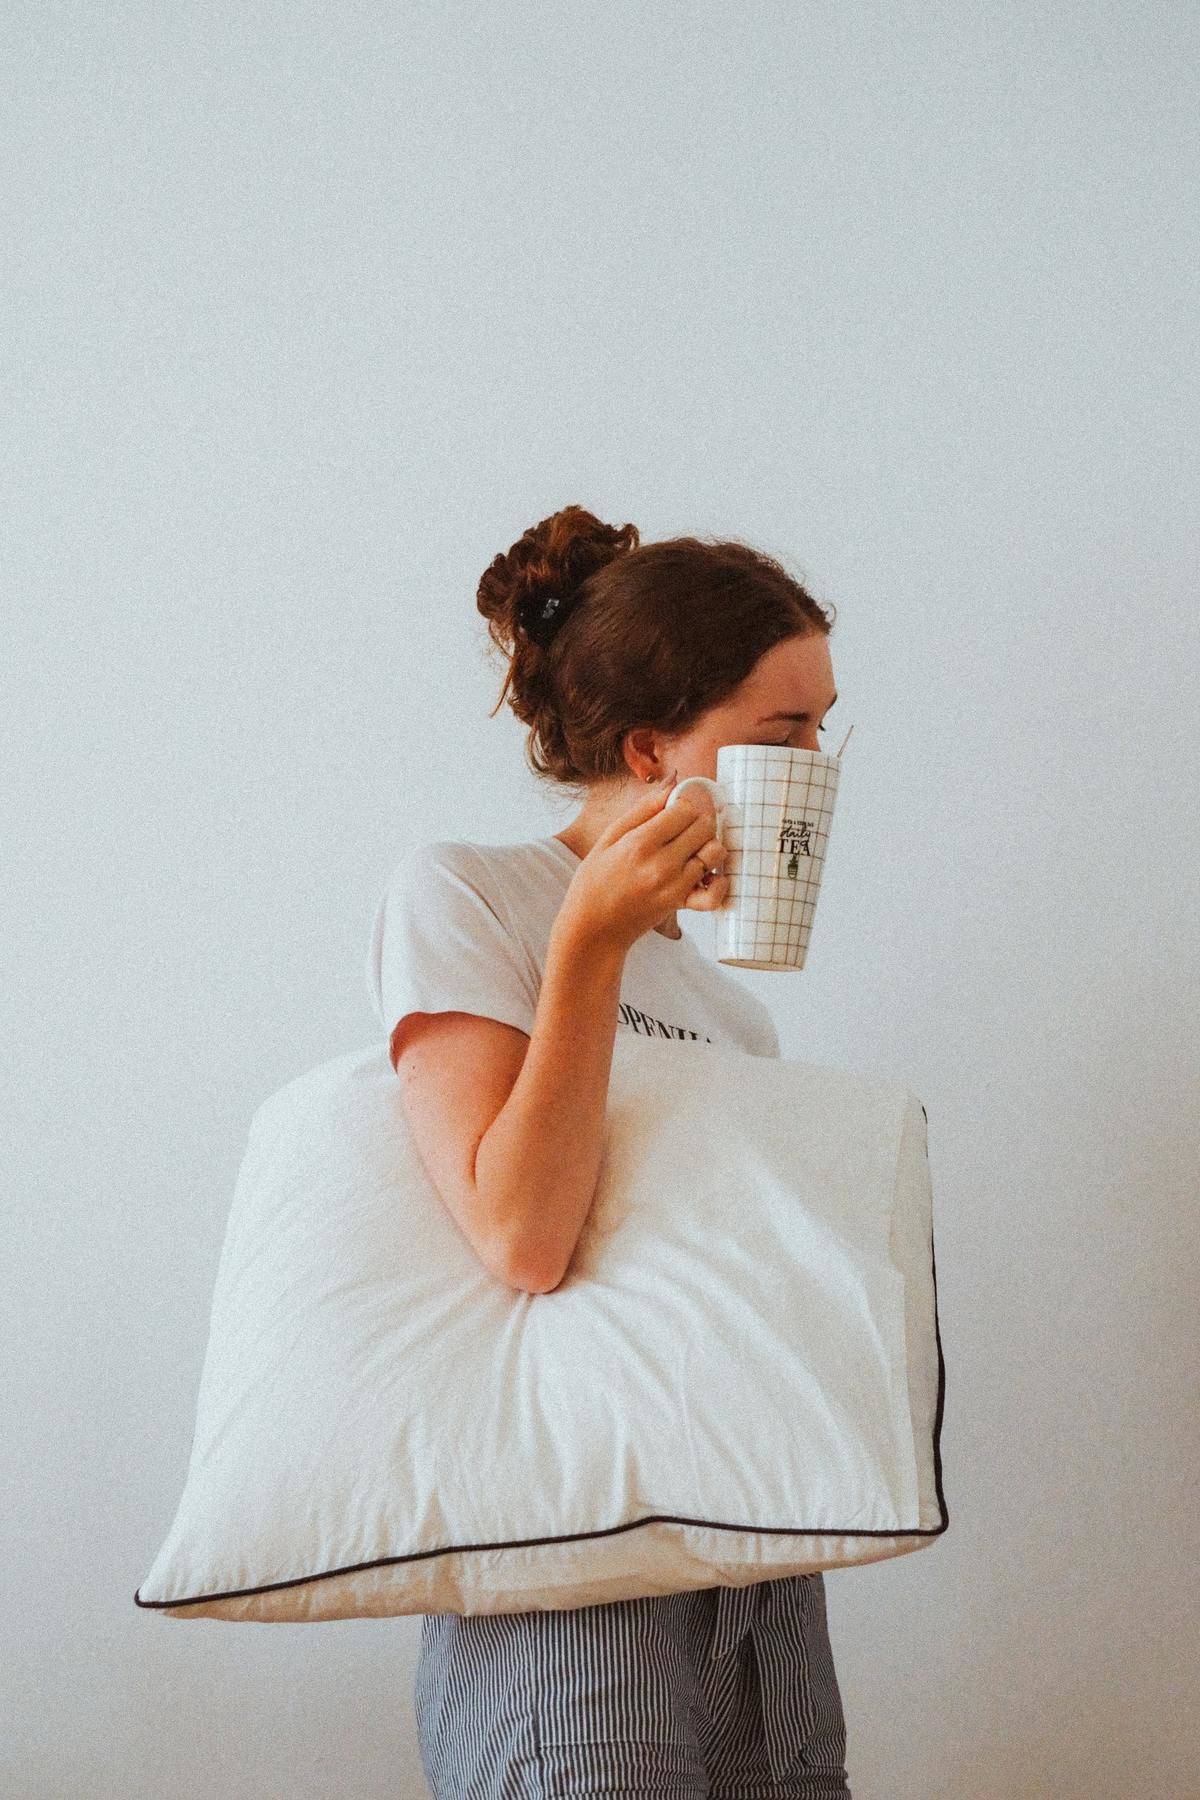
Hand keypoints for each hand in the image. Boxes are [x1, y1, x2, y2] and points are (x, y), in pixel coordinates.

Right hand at [554, 772, 729, 956]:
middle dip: (700, 821)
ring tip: (694, 849)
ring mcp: (673, 886)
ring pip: (714, 853)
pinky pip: (714, 893)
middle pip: (704, 827)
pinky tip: (708, 876)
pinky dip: (719, 882)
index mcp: (639, 842)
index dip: (684, 804)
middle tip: (686, 827)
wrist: (591, 928)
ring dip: (709, 846)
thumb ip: (642, 810)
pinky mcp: (680, 905)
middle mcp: (660, 864)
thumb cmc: (594, 881)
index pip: (684, 810)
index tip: (677, 809)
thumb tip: (671, 783)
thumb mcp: (609, 838)